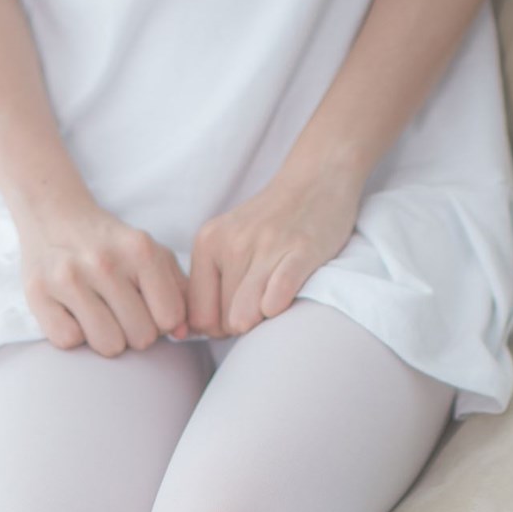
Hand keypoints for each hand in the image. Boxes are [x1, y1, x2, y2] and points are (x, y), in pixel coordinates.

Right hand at [16, 199, 190, 355]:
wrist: (54, 216)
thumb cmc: (110, 245)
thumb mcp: (152, 254)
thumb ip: (178, 291)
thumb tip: (184, 334)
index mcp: (140, 249)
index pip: (169, 318)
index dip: (161, 321)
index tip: (147, 307)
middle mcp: (104, 261)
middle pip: (141, 338)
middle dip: (134, 331)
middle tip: (119, 310)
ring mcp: (68, 277)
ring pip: (108, 345)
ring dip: (105, 337)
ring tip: (98, 313)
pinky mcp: (37, 293)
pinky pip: (69, 341)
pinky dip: (73, 333)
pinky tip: (72, 311)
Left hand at [188, 157, 366, 339]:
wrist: (316, 179)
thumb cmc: (270, 222)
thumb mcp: (227, 242)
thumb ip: (209, 282)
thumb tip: (196, 332)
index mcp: (207, 243)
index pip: (198, 316)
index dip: (218, 327)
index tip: (237, 312)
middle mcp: (231, 243)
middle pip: (224, 322)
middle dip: (243, 323)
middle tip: (261, 302)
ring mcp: (266, 246)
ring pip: (245, 318)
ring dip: (262, 320)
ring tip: (274, 297)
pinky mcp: (301, 250)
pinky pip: (276, 296)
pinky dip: (277, 306)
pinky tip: (283, 296)